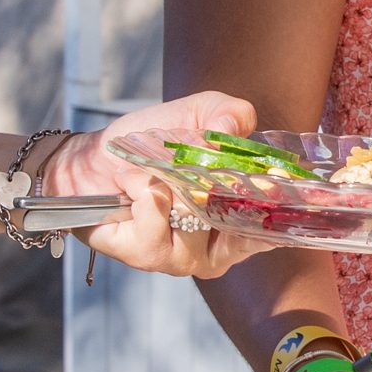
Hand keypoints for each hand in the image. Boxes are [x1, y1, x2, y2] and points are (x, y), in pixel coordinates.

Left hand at [55, 91, 257, 278]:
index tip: (274, 185)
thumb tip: (232, 128)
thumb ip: (229, 113)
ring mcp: (181, 258)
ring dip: (167, 183)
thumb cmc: (151, 143)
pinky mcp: (145, 257)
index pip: (273, 231)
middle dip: (210, 185)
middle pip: (234, 223)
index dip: (277, 211)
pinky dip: (142, 190)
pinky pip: (155, 221)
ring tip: (149, 172)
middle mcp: (215, 251)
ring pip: (192, 219)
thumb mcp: (197, 114)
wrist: (94, 159)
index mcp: (239, 223)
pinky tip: (131, 183)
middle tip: (185, 164)